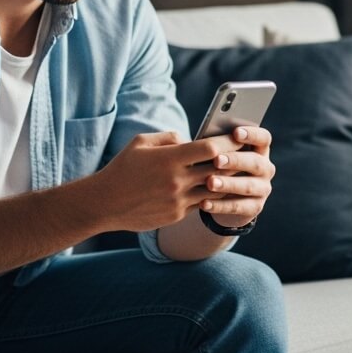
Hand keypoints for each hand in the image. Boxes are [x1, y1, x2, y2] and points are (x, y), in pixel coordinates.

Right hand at [95, 128, 269, 231]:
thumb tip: (191, 139)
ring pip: (214, 190)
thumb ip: (169, 138)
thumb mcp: (141, 142)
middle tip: (247, 154)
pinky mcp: (176, 215)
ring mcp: (178, 200)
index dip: (225, 142)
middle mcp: (177, 180)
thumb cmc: (123, 168)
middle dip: (233, 161)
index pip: (209, 148)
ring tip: (239, 173)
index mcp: (170, 158)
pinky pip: (201, 204)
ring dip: (226, 182)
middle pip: (217, 170)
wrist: (104, 203)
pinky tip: (219, 189)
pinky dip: (211, 196)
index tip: (236, 137)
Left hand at [199, 126, 275, 227]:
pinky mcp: (255, 207)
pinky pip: (238, 207)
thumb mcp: (219, 153)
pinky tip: (204, 203)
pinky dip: (220, 206)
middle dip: (236, 160)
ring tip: (209, 183)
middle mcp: (265, 168)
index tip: (235, 133)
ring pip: (247, 186)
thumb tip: (190, 139)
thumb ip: (213, 145)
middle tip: (217, 160)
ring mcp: (263, 188)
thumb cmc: (219, 165)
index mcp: (260, 149)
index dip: (252, 134)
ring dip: (228, 184)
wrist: (225, 196)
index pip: (263, 138)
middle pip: (256, 162)